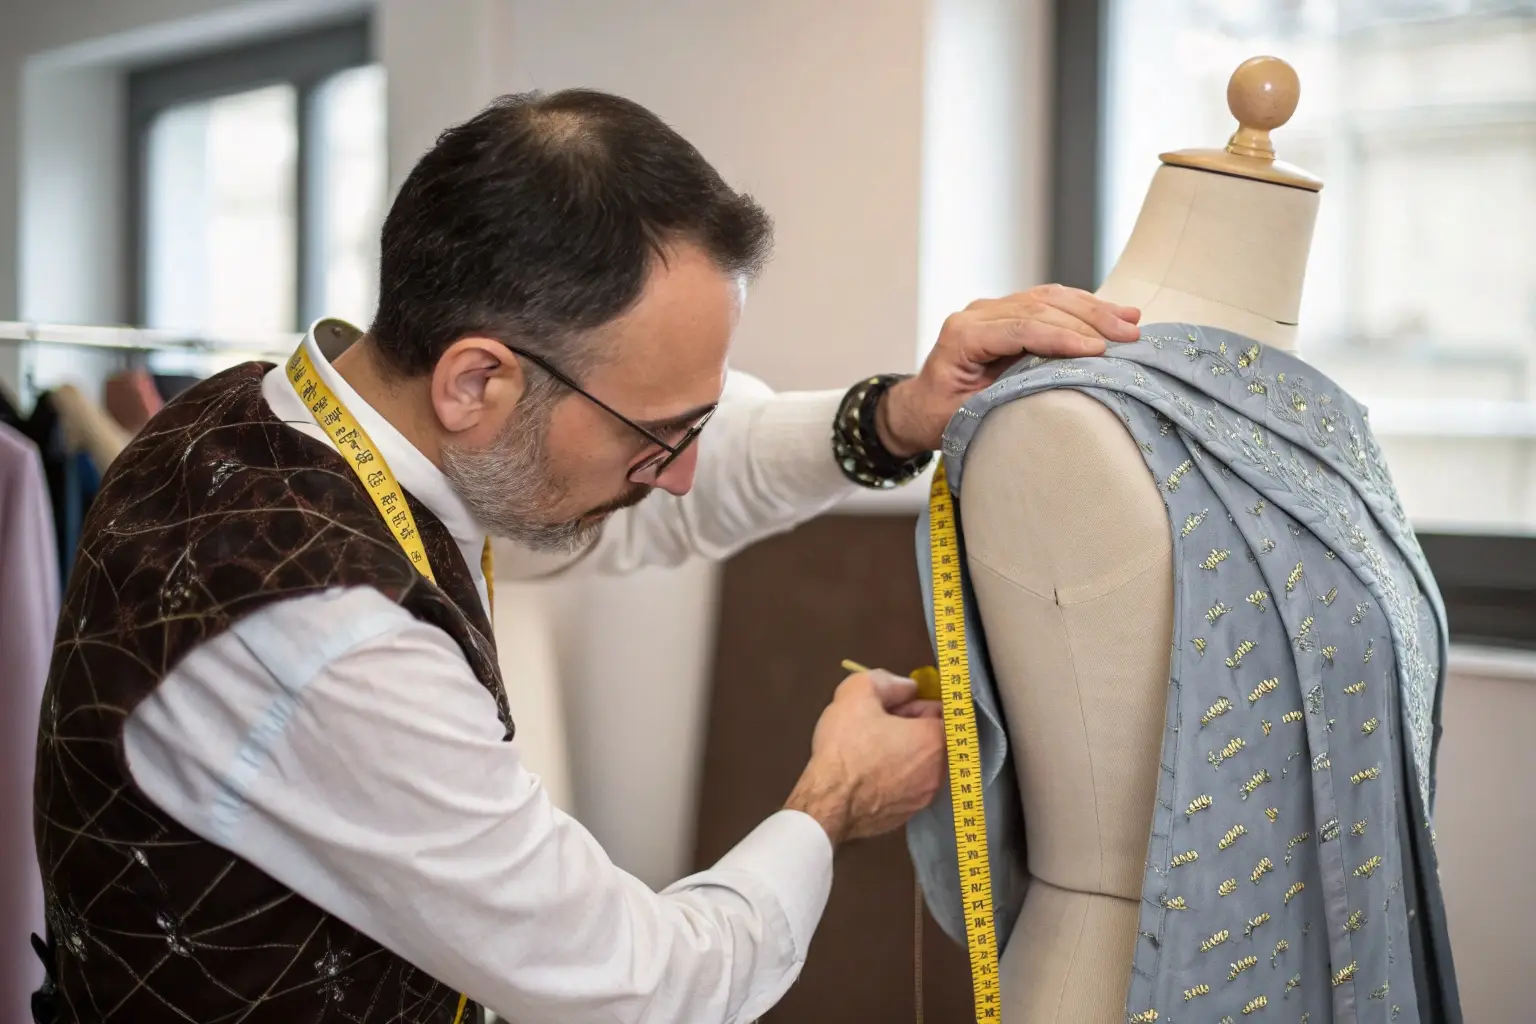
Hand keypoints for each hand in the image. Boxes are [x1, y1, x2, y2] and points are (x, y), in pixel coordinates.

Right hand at [785, 670, 944, 846]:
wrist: (827, 803)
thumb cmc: (845, 748)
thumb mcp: (858, 694)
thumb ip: (888, 682)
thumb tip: (906, 687)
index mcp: (933, 739)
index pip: (944, 712)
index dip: (918, 704)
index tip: (896, 707)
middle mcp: (938, 770)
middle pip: (935, 739)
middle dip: (912, 729)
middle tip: (880, 726)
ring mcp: (924, 797)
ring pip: (922, 765)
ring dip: (904, 754)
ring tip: (872, 751)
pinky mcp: (908, 815)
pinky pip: (908, 787)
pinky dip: (895, 778)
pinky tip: (869, 774)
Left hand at [876, 284, 1141, 455]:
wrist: (920, 406)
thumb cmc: (939, 416)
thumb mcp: (965, 417)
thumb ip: (1001, 399)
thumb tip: (1052, 393)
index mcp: (963, 336)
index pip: (1021, 328)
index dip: (1063, 338)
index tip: (1099, 351)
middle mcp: (978, 314)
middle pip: (1040, 307)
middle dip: (1088, 321)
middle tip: (1128, 337)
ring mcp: (993, 309)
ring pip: (1050, 298)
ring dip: (1094, 310)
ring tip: (1131, 322)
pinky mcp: (1009, 312)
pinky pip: (1051, 302)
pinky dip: (1084, 307)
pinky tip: (1115, 313)